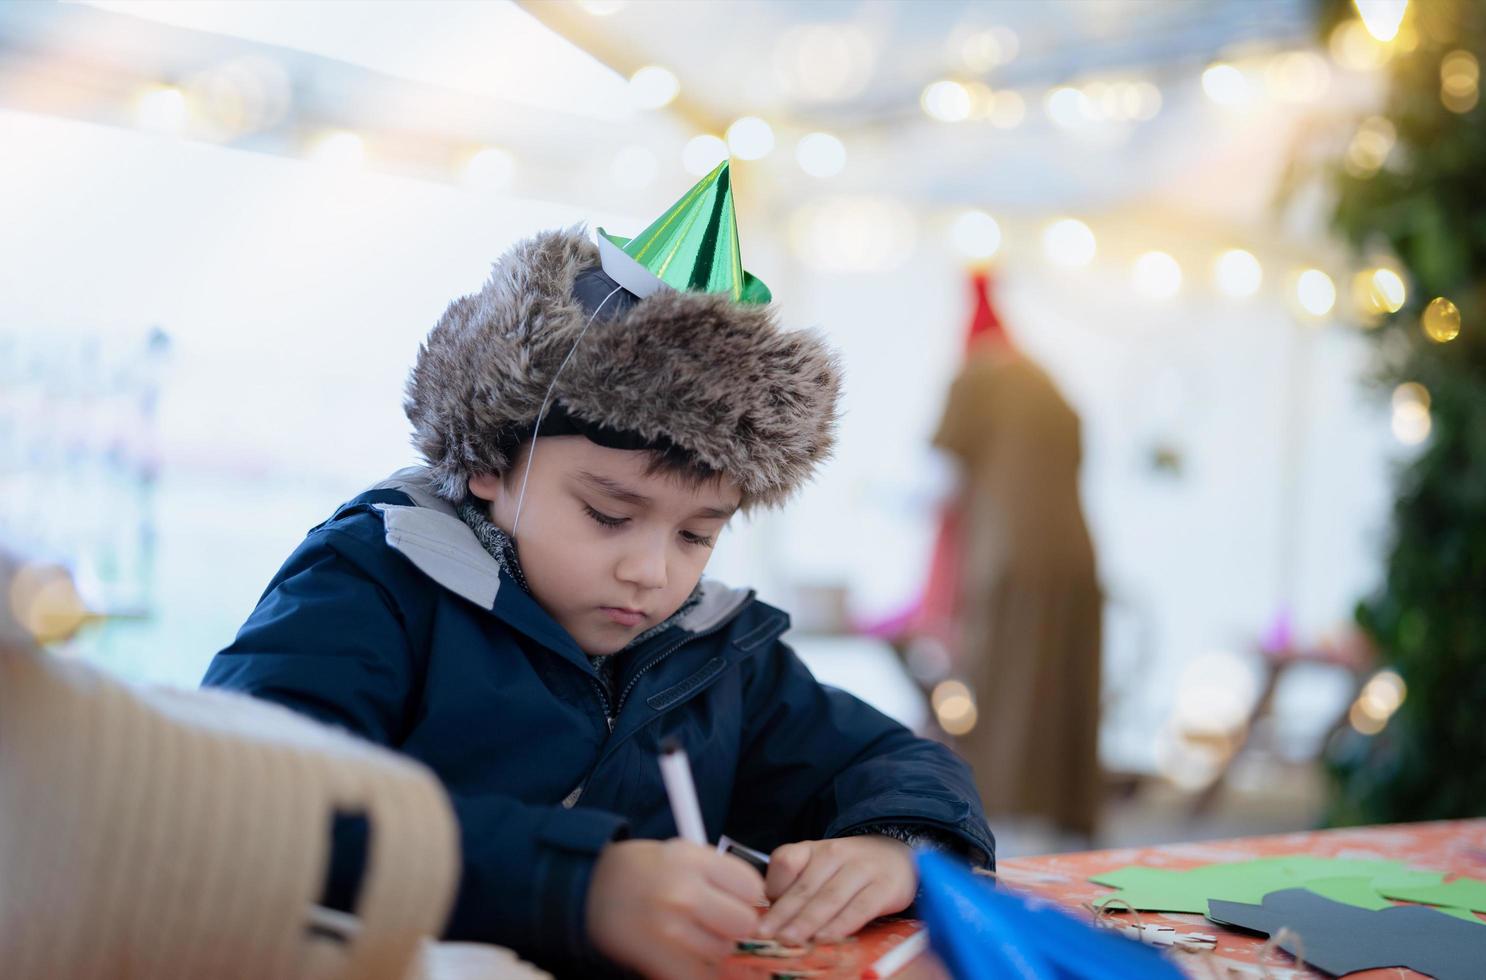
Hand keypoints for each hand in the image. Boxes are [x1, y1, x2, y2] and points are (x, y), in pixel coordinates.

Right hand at [587, 839, 765, 979]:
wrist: (588, 887)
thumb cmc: (641, 870)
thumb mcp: (681, 853)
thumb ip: (719, 875)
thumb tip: (759, 907)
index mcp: (691, 859)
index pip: (750, 885)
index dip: (749, 898)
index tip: (739, 902)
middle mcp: (682, 891)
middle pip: (742, 924)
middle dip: (736, 928)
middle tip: (719, 924)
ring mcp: (669, 927)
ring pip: (722, 953)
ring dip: (716, 952)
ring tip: (693, 937)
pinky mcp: (655, 957)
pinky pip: (698, 976)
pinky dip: (699, 973)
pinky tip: (687, 958)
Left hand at [756, 836, 916, 944]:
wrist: (896, 856)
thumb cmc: (847, 870)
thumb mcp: (818, 867)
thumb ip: (795, 887)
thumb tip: (772, 920)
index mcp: (812, 848)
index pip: (785, 862)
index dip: (772, 888)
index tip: (761, 915)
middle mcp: (835, 854)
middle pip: (804, 887)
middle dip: (783, 915)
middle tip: (766, 935)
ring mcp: (861, 869)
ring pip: (829, 898)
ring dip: (807, 922)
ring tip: (789, 940)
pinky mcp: (884, 888)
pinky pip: (859, 909)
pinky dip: (840, 925)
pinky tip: (825, 938)